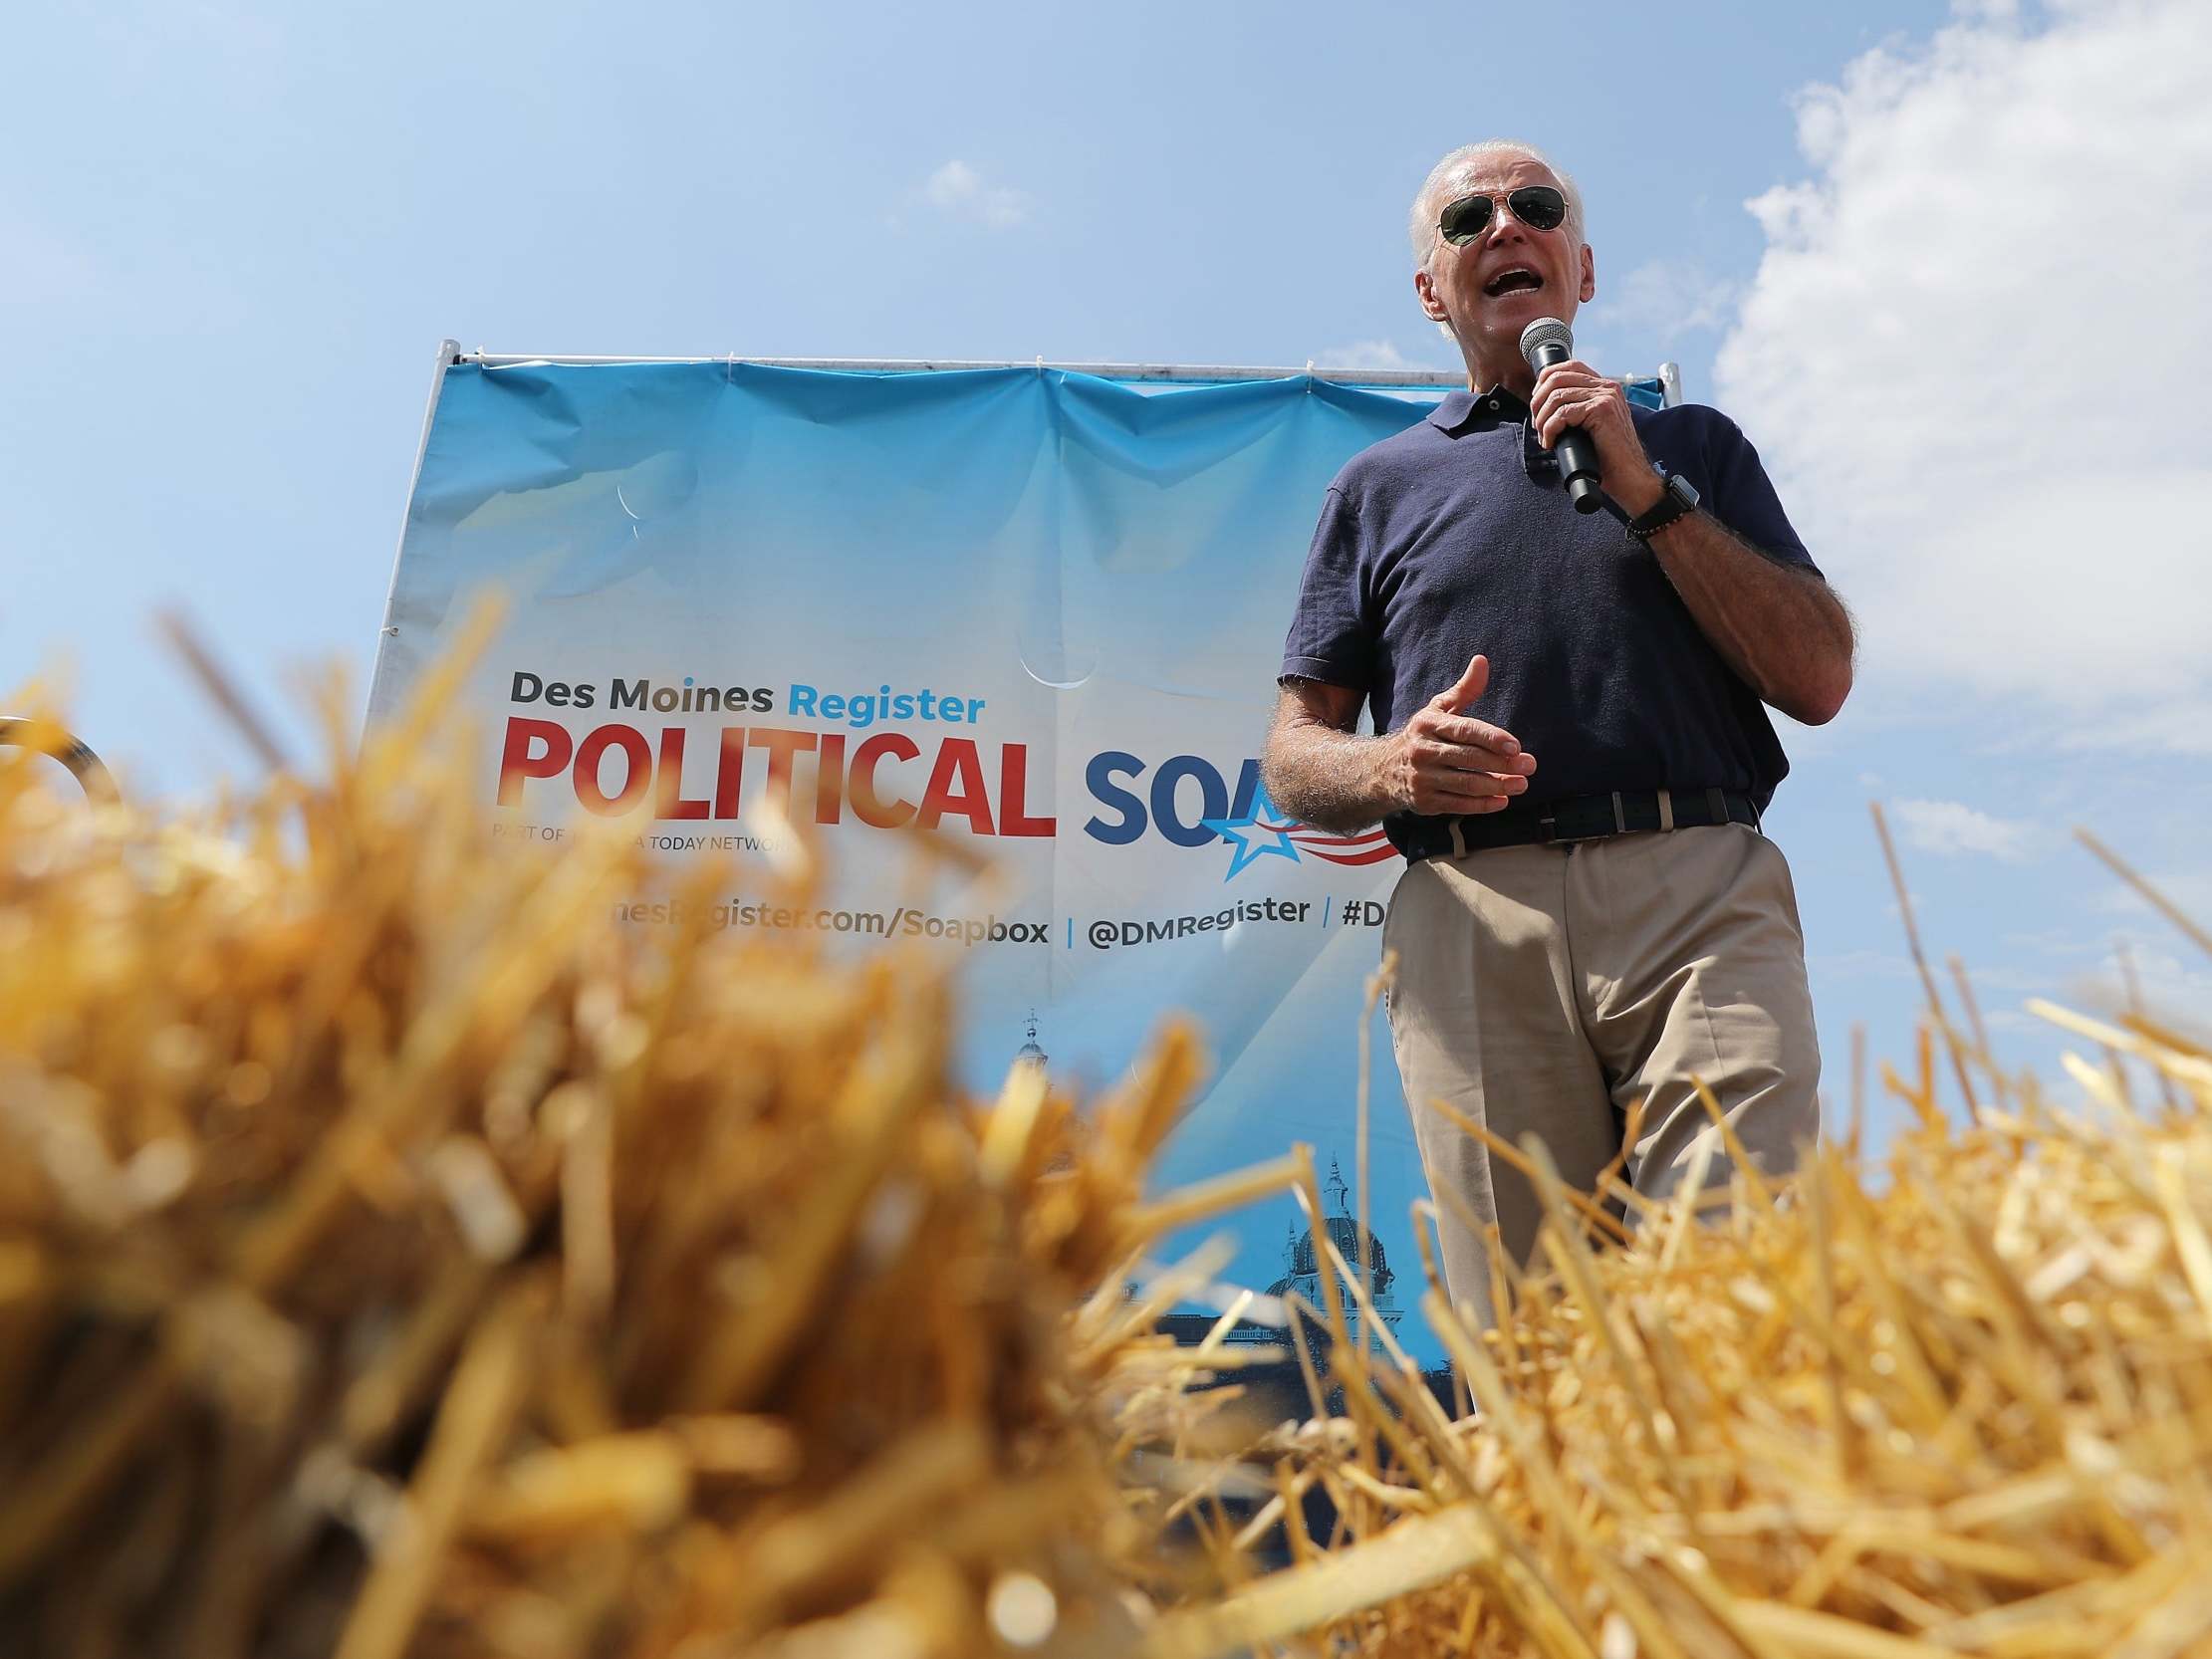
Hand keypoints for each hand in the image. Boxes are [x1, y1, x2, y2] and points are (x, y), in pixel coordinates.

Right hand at [1385, 655, 1535, 814]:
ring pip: (1465, 783)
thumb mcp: (1438, 709)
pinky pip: (1458, 804)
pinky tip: (1502, 801)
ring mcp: (1422, 778)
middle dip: (1502, 764)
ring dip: (1497, 786)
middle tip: (1530, 766)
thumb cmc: (1423, 735)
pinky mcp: (1425, 801)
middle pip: (1468, 758)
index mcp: (1428, 725)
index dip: (1491, 738)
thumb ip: (1464, 689)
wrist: (1383, 770)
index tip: (1516, 746)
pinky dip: (1482, 805)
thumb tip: (1482, 661)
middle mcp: (1423, 751)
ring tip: (1521, 784)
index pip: (1464, 730)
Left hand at [1530, 359, 1663, 515]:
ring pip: (1557, 396)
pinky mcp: (1601, 411)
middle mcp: (1606, 387)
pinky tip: (1550, 443)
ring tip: (1544, 437)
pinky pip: (1562, 414)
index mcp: (1604, 387)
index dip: (1546, 378)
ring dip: (1542, 419)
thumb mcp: (1590, 426)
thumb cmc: (1608, 457)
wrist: (1629, 476)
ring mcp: (1605, 397)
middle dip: (1538, 401)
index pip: (1570, 366)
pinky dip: (1549, 430)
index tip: (1537, 400)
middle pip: (1558, 378)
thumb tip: (1544, 406)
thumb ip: (1576, 410)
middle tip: (1537, 423)